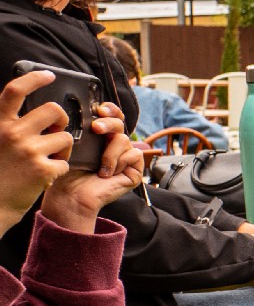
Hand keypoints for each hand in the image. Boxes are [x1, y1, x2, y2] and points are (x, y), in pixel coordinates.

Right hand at [0, 71, 75, 229]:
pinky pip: (66, 162)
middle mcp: (13, 133)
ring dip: (62, 149)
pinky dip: (59, 169)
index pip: (15, 91)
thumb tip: (35, 116)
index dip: (34, 79)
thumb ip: (11, 126)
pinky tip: (44, 177)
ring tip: (47, 160)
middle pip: (54, 110)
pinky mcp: (43, 169)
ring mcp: (29, 151)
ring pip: (65, 137)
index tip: (49, 75)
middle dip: (61, 120)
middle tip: (56, 131)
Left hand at [38, 108, 145, 233]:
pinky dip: (120, 162)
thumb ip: (84, 129)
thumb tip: (90, 112)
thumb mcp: (73, 145)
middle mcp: (113, 145)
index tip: (99, 109)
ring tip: (99, 166)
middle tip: (96, 128)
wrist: (70, 196)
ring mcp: (125, 158)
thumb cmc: (68, 173)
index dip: (109, 110)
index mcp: (100, 137)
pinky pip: (134, 155)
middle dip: (109, 123)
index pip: (111, 116)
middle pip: (119, 123)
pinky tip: (107, 173)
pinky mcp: (134, 171)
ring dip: (110, 151)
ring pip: (124, 140)